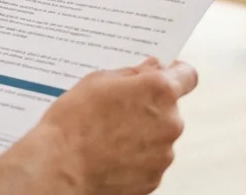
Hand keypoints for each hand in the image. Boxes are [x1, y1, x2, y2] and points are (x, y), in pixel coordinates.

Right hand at [28, 58, 198, 194]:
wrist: (57, 170)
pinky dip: (135, 160)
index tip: (165, 75)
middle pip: (169, 110)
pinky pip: (149, 162)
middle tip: (118, 112)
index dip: (176, 74)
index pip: (187, 76)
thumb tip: (153, 67)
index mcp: (159, 91)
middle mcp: (170, 122)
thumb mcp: (97, 82)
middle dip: (149, 108)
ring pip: (159, 138)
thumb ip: (133, 72)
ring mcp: (163, 154)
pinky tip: (110, 157)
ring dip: (142, 136)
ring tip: (108, 139)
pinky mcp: (153, 179)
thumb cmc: (72, 123)